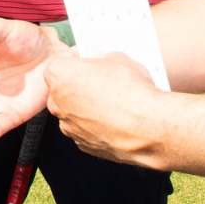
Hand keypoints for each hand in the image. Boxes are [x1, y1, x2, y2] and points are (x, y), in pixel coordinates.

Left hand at [44, 52, 165, 167]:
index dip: (79, 59)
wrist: (148, 126)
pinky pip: (86, 130)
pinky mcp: (83, 145)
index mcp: (59, 75)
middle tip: (103, 80)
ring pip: (74, 112)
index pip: (62, 61)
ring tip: (114, 103)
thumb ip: (103, 58)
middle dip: (81, 84)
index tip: (90, 59)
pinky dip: (97, 126)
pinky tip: (116, 120)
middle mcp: (57, 102)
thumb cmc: (131, 90)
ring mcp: (68, 126)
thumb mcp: (119, 58)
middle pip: (64, 88)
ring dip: (88, 107)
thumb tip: (105, 61)